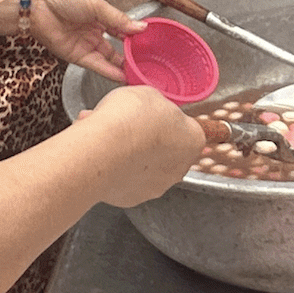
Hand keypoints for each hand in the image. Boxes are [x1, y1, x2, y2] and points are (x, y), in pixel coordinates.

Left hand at [25, 0, 142, 81]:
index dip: (133, 35)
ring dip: (121, 66)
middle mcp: (92, 30)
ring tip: (138, 74)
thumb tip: (140, 26)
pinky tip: (122, 76)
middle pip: (115, 46)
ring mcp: (84, 44)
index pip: (121, 27)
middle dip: (129, 55)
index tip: (149, 43)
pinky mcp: (75, 56)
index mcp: (98, 14)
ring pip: (107, 58)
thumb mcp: (97, 5)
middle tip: (146, 62)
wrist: (35, 4)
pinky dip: (109, 71)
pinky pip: (96, 65)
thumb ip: (119, 19)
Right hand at [71, 84, 204, 206]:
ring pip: (146, 167)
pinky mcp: (133, 198)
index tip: (157, 117)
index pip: (190, 130)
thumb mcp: (149, 94)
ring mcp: (156, 186)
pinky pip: (126, 180)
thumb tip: (153, 110)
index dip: (169, 120)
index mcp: (193, 140)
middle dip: (150, 139)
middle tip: (130, 125)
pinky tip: (102, 154)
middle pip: (168, 150)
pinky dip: (116, 169)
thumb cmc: (128, 121)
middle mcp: (179, 168)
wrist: (100, 150)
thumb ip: (158, 106)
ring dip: (132, 154)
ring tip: (108, 137)